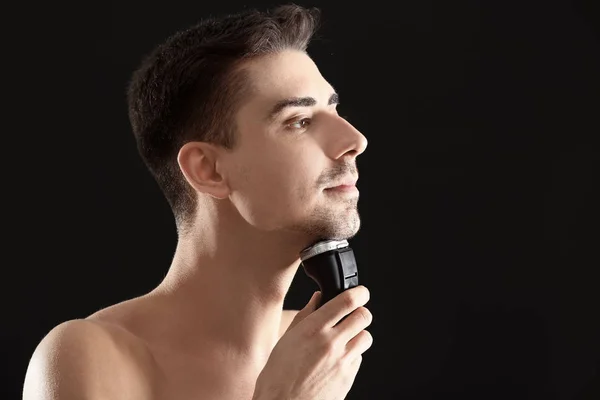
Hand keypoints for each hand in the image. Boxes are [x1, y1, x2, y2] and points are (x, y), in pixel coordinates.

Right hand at [253, 285, 372, 399]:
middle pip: (363, 316)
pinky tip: (337, 359)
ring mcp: (342, 361)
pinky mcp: (348, 378)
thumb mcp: (286, 339)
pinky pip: (359, 358)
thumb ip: (306, 315)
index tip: (360, 292)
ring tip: (346, 338)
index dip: (359, 293)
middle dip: (361, 312)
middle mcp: (331, 343)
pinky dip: (352, 355)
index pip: (346, 301)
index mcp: (313, 329)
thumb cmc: (278, 376)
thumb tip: (318, 298)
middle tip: (354, 314)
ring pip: (366, 337)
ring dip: (358, 334)